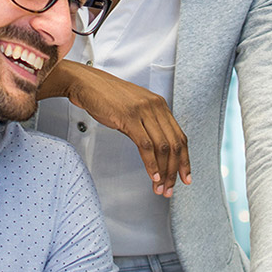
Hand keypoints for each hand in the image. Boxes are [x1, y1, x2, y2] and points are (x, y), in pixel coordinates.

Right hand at [38, 60, 190, 195]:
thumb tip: (154, 148)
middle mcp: (156, 106)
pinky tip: (153, 175)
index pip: (180, 136)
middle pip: (175, 144)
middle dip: (175, 170)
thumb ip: (146, 125)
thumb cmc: (106, 96)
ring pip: (162, 147)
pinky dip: (151, 164)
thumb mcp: (133, 108)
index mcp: (159, 105)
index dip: (184, 159)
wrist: (87, 84)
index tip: (184, 175)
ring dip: (164, 171)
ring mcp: (143, 111)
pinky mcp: (129, 117)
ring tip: (160, 186)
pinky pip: (146, 146)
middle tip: (171, 187)